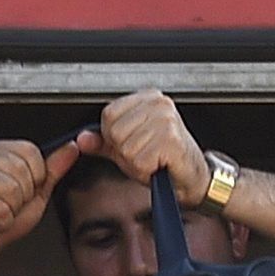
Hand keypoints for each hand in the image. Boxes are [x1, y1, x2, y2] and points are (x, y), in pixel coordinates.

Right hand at [0, 136, 91, 250]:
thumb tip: (71, 148)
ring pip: (11, 190)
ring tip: (0, 212)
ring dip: (11, 210)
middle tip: (9, 205)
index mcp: (2, 150)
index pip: (31, 151)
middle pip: (21, 170)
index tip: (24, 191)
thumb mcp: (37, 193)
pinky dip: (2, 220)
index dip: (36, 177)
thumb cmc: (4, 219)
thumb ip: (53, 170)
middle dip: (23, 196)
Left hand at [97, 89, 209, 205]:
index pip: (109, 115)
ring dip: (136, 163)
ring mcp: (166, 120)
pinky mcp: (171, 140)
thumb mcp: (128, 148)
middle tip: (145, 154)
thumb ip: (104, 142)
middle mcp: (159, 104)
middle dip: (125, 151)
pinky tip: (159, 165)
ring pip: (126, 148)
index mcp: (148, 98)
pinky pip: (140, 161)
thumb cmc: (164, 160)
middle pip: (115, 132)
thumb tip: (82, 139)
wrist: (192, 177)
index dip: (113, 136)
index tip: (131, 143)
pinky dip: (146, 170)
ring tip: (153, 160)